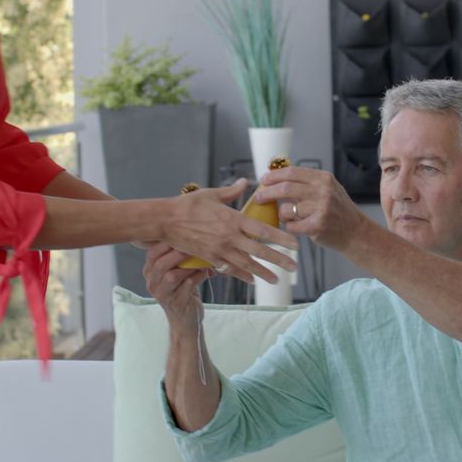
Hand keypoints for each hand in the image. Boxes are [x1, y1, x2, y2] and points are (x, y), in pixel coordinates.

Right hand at [144, 243, 207, 332]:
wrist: (186, 320)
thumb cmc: (183, 291)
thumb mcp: (177, 271)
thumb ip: (179, 256)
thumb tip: (196, 234)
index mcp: (150, 272)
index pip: (152, 252)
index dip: (167, 242)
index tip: (184, 232)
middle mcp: (152, 283)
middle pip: (160, 263)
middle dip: (178, 252)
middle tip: (196, 245)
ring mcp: (163, 295)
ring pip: (172, 276)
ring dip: (190, 266)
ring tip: (203, 261)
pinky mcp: (176, 304)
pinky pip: (187, 286)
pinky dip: (198, 277)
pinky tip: (206, 273)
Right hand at [162, 179, 297, 283]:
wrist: (165, 221)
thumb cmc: (188, 205)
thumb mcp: (211, 194)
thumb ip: (232, 192)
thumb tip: (246, 182)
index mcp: (233, 219)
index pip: (263, 230)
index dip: (281, 238)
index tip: (295, 244)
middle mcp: (230, 237)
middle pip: (260, 251)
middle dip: (279, 260)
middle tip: (294, 267)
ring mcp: (220, 250)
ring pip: (247, 265)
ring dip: (263, 273)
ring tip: (277, 280)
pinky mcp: (210, 258)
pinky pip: (230, 269)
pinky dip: (242, 275)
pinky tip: (253, 279)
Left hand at [255, 166, 367, 252]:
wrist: (356, 232)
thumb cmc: (338, 210)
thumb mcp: (328, 188)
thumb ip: (306, 182)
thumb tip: (276, 176)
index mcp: (323, 178)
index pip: (292, 172)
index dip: (274, 175)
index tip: (263, 180)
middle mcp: (323, 191)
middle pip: (285, 188)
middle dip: (267, 193)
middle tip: (258, 197)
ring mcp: (321, 209)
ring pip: (286, 209)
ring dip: (281, 214)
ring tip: (287, 216)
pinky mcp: (317, 226)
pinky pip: (291, 226)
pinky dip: (289, 226)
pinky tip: (296, 226)